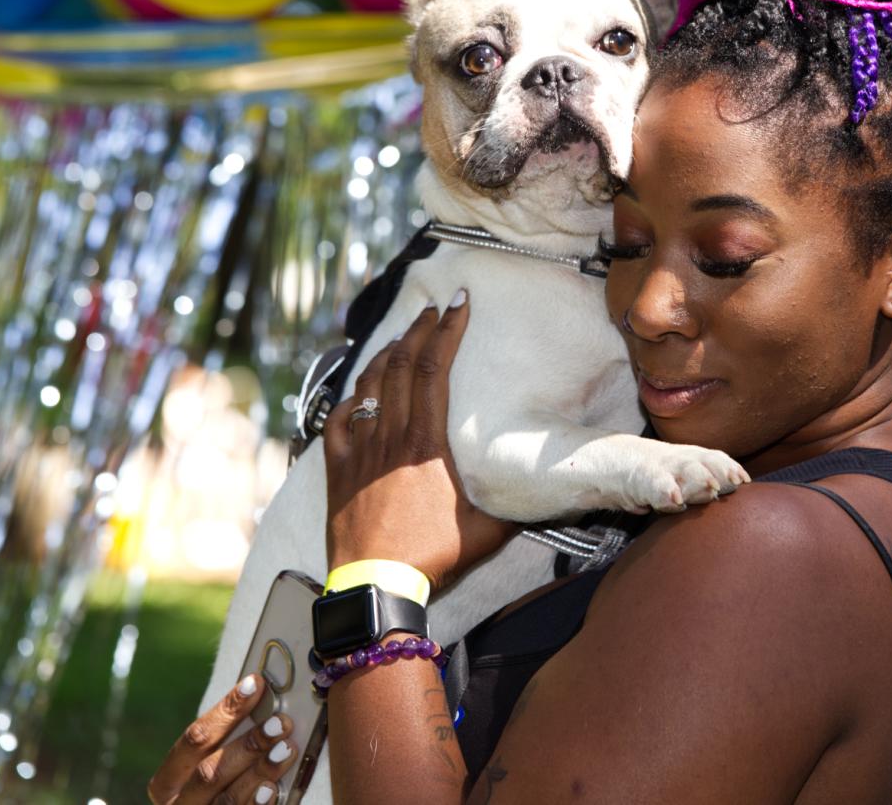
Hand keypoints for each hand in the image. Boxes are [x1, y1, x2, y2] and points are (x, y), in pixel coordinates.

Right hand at [147, 674, 296, 804]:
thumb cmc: (216, 788)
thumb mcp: (210, 764)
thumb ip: (227, 740)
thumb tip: (261, 696)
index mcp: (167, 782)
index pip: (194, 739)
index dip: (226, 710)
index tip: (255, 685)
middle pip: (209, 772)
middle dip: (248, 744)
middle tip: (280, 723)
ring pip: (228, 798)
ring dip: (260, 770)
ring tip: (286, 749)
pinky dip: (257, 802)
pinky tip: (272, 788)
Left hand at [322, 293, 516, 586]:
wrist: (375, 586)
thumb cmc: (432, 557)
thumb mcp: (487, 532)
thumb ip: (517, 510)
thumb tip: (553, 499)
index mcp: (427, 444)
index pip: (435, 372)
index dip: (447, 333)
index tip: (458, 305)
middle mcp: (391, 438)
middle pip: (401, 367)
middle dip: (418, 330)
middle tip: (431, 309)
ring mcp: (360, 451)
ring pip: (368, 386)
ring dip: (384, 355)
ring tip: (399, 337)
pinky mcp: (337, 471)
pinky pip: (338, 421)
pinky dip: (349, 399)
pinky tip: (358, 392)